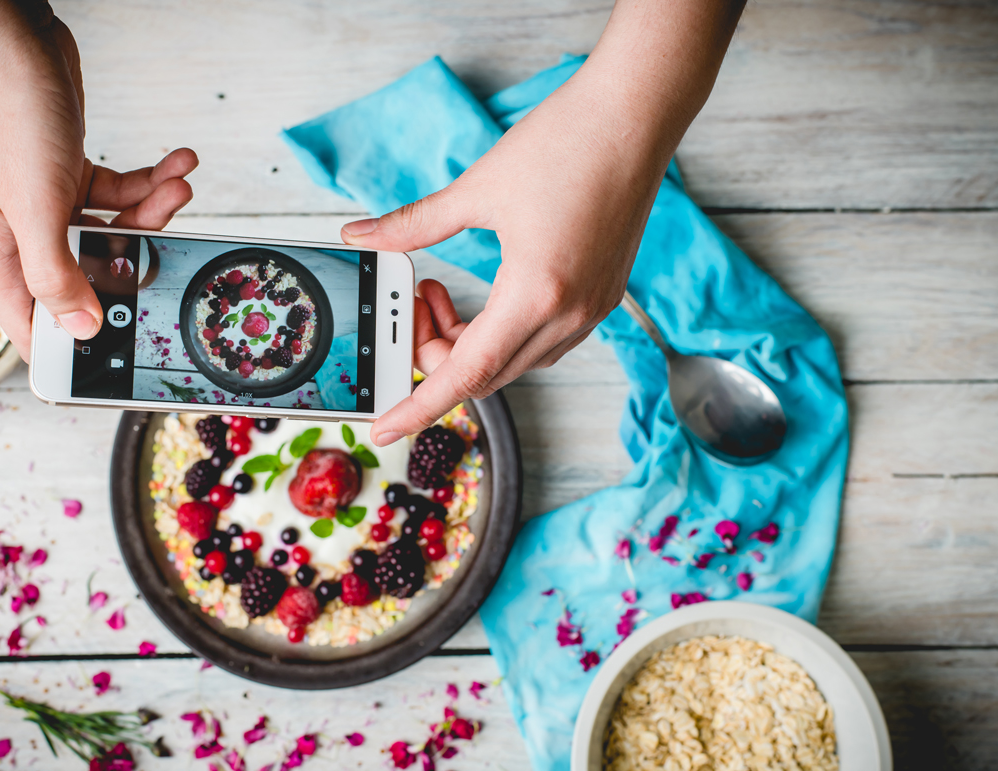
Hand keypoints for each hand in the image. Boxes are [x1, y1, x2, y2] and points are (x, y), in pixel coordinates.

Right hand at [0, 0, 197, 357]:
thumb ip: (57, 273)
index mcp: (1, 258)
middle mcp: (24, 237)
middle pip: (92, 278)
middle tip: (166, 236)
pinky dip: (149, 182)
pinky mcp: (71, 175)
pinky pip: (121, 194)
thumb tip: (82, 329)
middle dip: (136, 257)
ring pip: (115, 233)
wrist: (9, 38)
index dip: (77, 348)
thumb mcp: (34, 205)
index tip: (124, 354)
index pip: (35, 327)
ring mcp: (49, 206)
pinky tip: (175, 164)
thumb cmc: (5, 113)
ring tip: (177, 182)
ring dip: (154, 209)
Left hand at [344, 0, 743, 445]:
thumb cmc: (567, 143)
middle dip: (437, 356)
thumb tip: (362, 238)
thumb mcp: (476, 189)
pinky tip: (482, 298)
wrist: (635, 115)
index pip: (464, 375)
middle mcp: (569, 315)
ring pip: (514, 362)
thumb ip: (413, 225)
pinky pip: (541, 342)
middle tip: (414, 306)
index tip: (383, 428)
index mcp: (535, 294)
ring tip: (441, 292)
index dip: (417, 407)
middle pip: (486, 374)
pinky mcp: (601, 296)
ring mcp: (591, 310)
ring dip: (469, 345)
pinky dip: (501, 335)